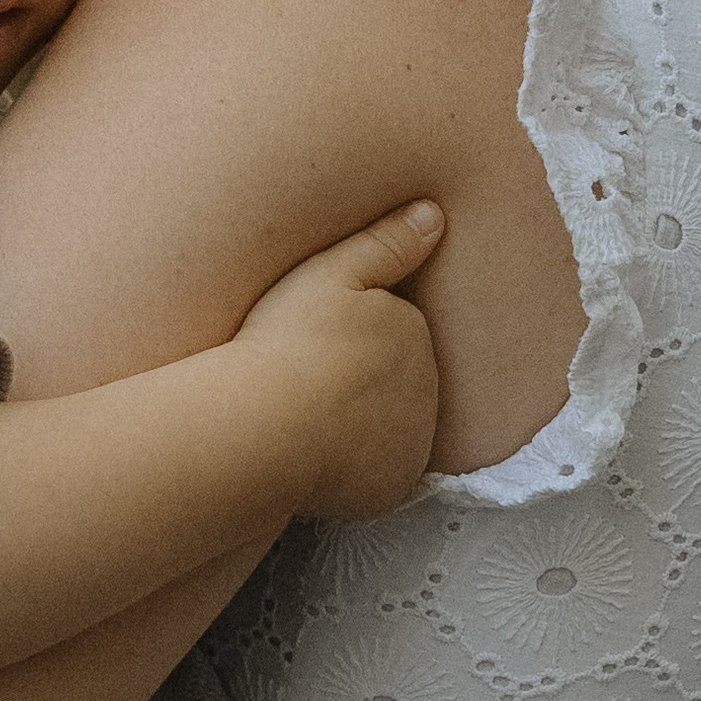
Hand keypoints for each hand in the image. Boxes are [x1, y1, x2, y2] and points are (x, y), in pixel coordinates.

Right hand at [234, 199, 442, 520]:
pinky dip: (358, 466)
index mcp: (414, 332)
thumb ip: (386, 241)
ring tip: (308, 416)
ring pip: (389, 425)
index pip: (392, 331)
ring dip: (362, 422)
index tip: (312, 340)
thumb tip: (435, 213)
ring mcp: (414, 441)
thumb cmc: (286, 343)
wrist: (265, 427)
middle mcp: (429, 387)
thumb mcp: (331, 271)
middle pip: (394, 379)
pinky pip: (380, 472)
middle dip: (361, 378)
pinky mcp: (394, 487)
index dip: (349, 335)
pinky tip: (318, 451)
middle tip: (307, 378)